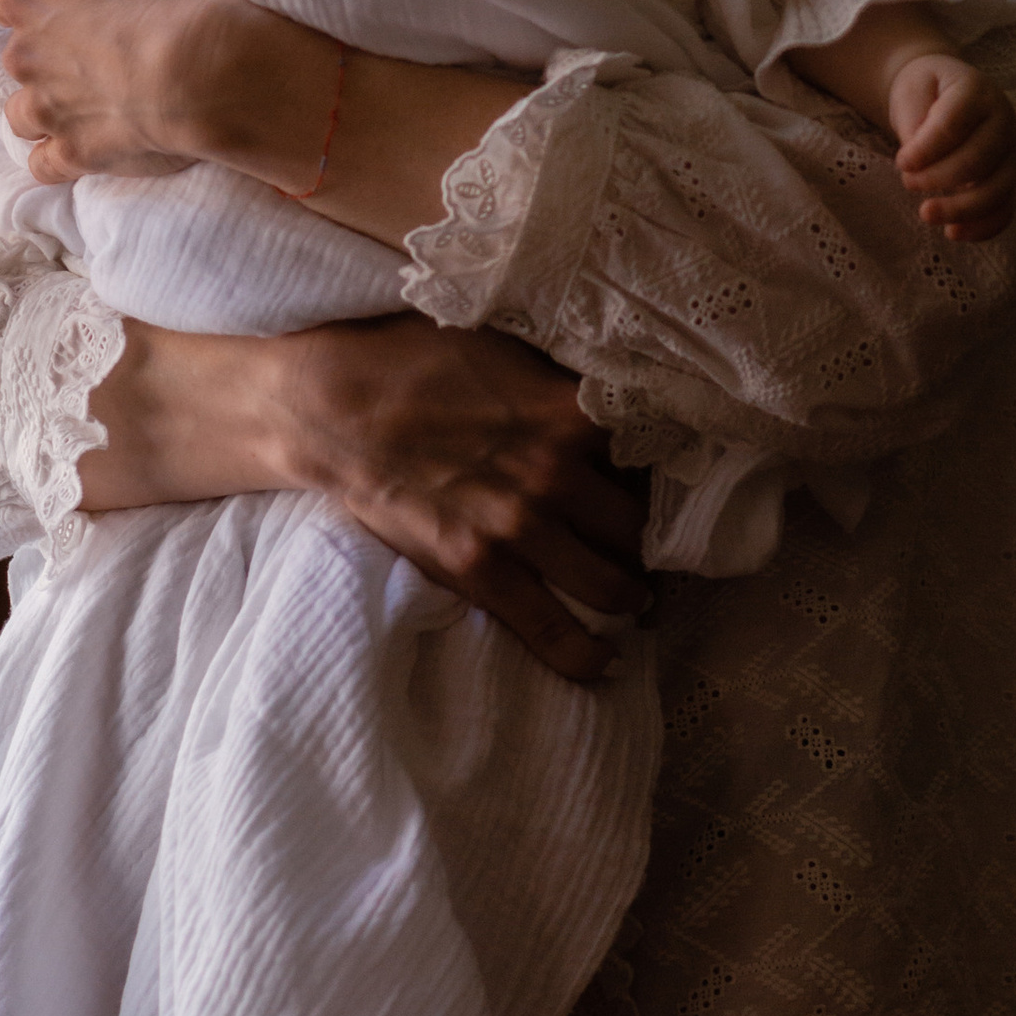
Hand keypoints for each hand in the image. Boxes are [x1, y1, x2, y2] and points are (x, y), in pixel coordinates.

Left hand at [0, 0, 331, 187]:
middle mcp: (21, 57)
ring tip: (96, 95)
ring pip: (24, 111)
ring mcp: (46, 112)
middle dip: (50, 47)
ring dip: (49, 103)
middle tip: (105, 40)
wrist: (204, 67)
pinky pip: (45, 164)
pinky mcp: (75, 155)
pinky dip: (60, 154)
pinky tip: (88, 141)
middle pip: (20, 51)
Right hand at [282, 313, 648, 680]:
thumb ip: (559, 385)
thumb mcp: (504, 352)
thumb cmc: (413, 360)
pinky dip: (585, 651)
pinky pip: (550, 627)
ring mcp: (519, 527)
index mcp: (568, 413)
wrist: (335, 405)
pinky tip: (607, 662)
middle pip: (639, 524)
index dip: (671, 472)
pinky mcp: (480, 568)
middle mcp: (557, 474)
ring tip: (640, 600)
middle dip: (657, 541)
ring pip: (609, 581)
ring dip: (632, 594)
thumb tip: (605, 394)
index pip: (654, 454)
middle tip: (665, 550)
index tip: (680, 485)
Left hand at [885, 50, 1015, 241]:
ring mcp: (1010, 151)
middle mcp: (1002, 121)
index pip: (955, 124)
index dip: (927, 149)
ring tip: (926, 214)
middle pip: (978, 160)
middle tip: (907, 183)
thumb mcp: (912, 92)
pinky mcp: (1008, 177)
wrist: (942, 91)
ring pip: (997, 189)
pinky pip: (1005, 208)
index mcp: (977, 91)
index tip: (901, 163)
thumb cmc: (925, 90)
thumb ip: (915, 124)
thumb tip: (917, 164)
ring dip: (961, 209)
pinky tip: (954, 233)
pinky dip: (983, 226)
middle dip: (939, 178)